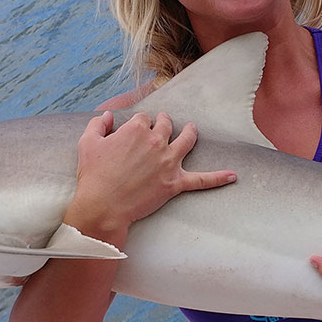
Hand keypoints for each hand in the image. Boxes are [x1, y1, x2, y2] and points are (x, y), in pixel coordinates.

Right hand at [69, 111, 234, 239]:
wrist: (103, 206)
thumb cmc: (93, 176)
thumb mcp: (88, 144)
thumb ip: (97, 125)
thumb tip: (107, 116)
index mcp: (136, 130)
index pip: (144, 118)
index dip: (140, 123)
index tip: (137, 129)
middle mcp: (157, 142)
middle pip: (166, 125)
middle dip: (165, 122)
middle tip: (163, 123)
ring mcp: (169, 162)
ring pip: (187, 140)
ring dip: (191, 133)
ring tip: (193, 129)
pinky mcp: (175, 183)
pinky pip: (202, 180)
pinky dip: (218, 178)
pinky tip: (233, 176)